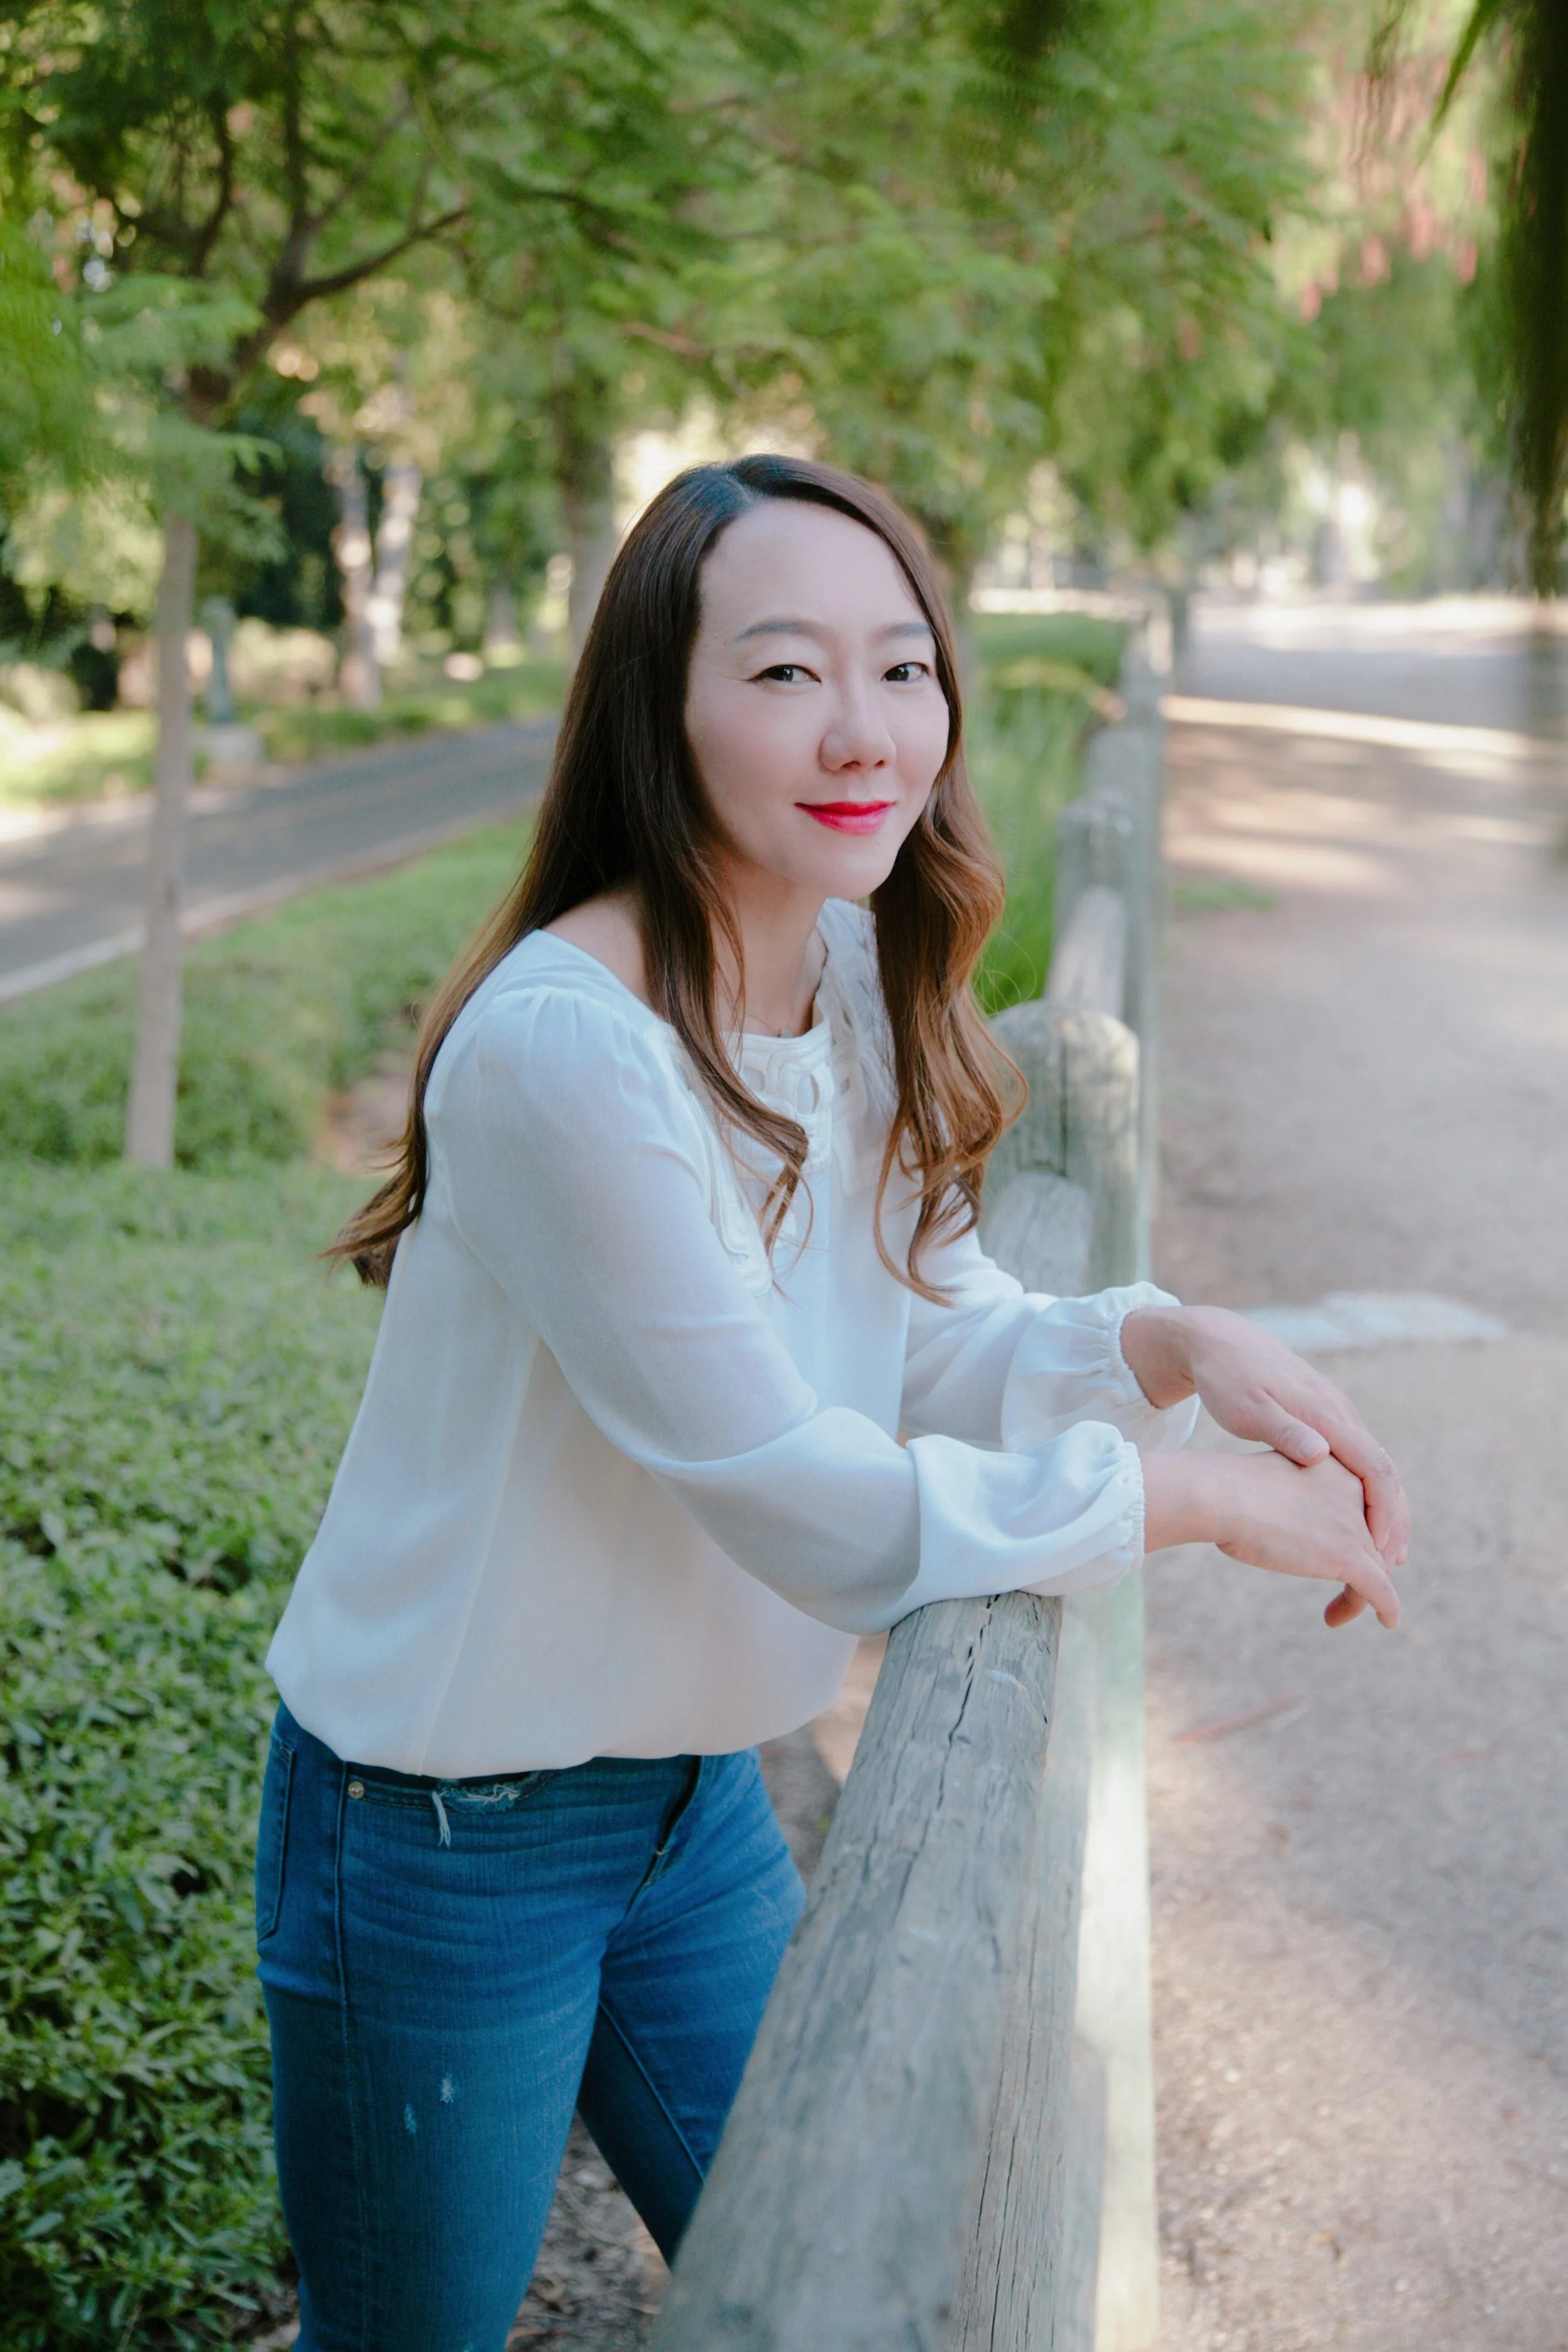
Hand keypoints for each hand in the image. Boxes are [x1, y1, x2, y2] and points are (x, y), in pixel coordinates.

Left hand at [1121, 1304, 1410, 1590]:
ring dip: (1384, 1506)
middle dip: (1393, 1517)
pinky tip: (1357, 1516)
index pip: (1375, 1468)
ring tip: (1384, 1551)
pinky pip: (1358, 1458)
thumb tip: (1321, 1455)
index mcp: (1327, 1415)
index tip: (1383, 1552)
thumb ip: (1284, 1432)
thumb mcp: (1248, 1410)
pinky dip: (1366, 1491)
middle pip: (1384, 1470)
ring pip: (1374, 1465)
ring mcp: (1335, 1414)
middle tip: (1394, 1563)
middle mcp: (1340, 1414)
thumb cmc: (1227, 1380)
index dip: (1384, 1511)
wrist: (1220, 1341)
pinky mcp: (1323, 1417)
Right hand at [1141, 1449, 1400, 1630]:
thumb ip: (1287, 1498)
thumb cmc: (1225, 1488)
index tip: (1343, 1558)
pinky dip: (1387, 1609)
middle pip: (1372, 1540)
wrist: (1219, 1494)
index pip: (1363, 1509)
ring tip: (1335, 1614)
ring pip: (1376, 1569)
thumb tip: (1280, 1524)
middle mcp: (1355, 1492)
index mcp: (1337, 1468)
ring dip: (1360, 1595)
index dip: (1360, 1537)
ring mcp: (1354, 1524)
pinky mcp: (1348, 1555)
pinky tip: (1388, 1622)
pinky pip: (1380, 1590)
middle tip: (1343, 1590)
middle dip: (1361, 1569)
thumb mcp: (1269, 1483)